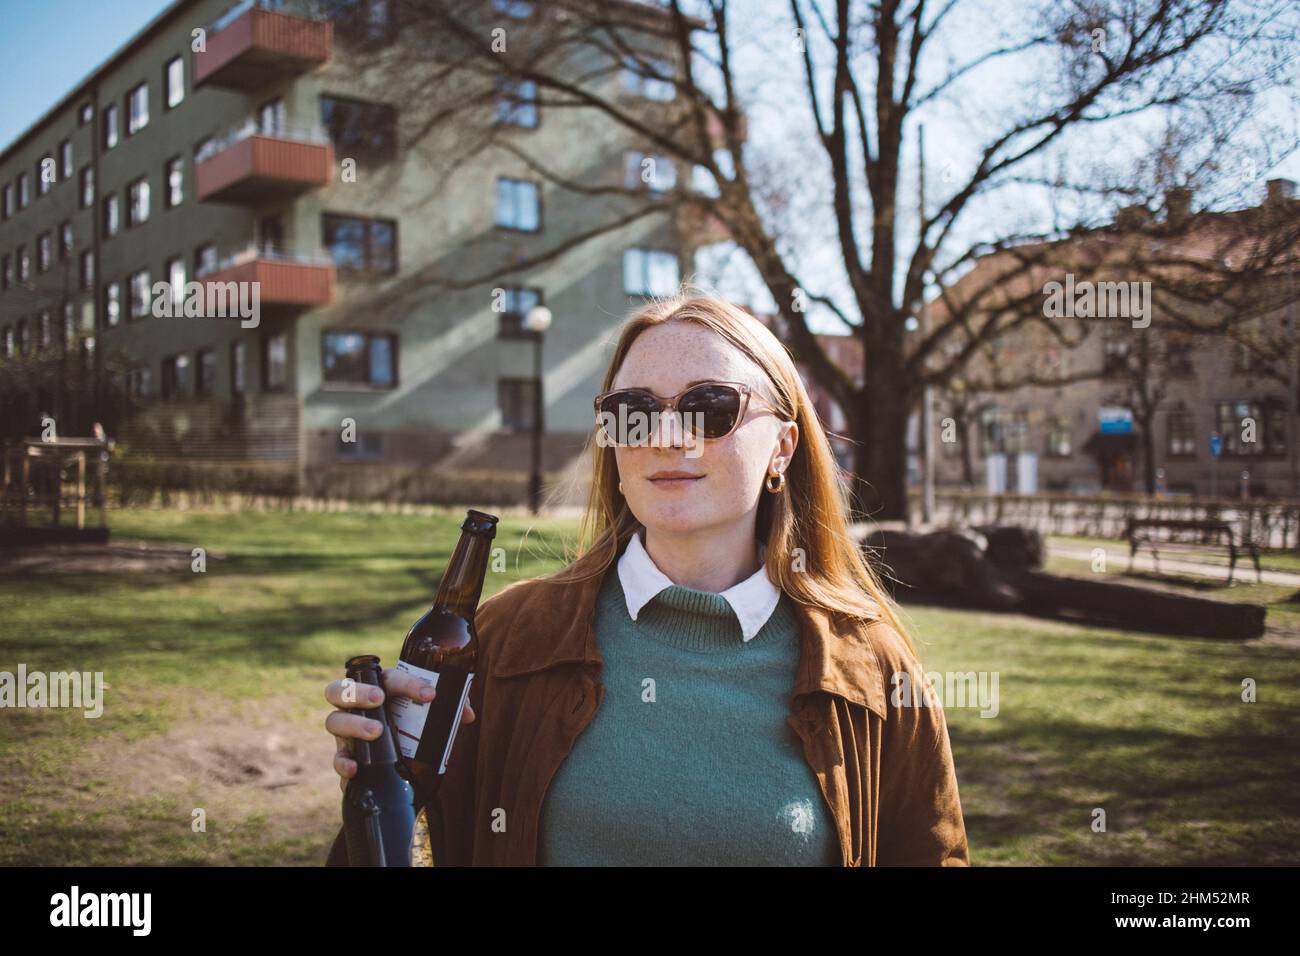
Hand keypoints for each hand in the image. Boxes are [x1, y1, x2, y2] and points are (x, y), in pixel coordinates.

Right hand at [324, 668, 475, 791]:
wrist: (399, 758)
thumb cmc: (413, 723)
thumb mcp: (432, 714)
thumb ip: (452, 708)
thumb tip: (467, 715)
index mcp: (380, 688)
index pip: (389, 678)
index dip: (408, 684)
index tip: (430, 695)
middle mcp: (357, 707)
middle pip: (340, 689)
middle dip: (357, 691)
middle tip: (379, 699)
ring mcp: (346, 731)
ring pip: (334, 721)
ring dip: (352, 725)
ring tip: (376, 733)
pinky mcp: (345, 756)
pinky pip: (337, 758)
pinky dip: (342, 763)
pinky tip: (355, 769)